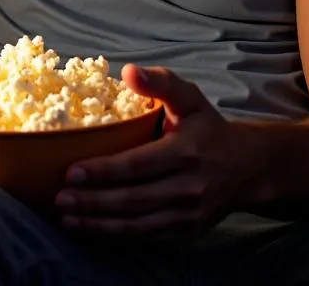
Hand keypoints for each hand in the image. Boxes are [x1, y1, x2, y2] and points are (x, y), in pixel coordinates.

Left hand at [55, 64, 253, 236]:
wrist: (248, 167)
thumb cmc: (208, 127)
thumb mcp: (189, 97)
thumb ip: (160, 82)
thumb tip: (128, 71)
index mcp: (185, 152)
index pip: (138, 165)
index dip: (104, 171)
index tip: (72, 171)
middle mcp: (188, 187)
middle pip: (133, 199)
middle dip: (93, 201)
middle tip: (60, 198)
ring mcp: (188, 215)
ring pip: (138, 225)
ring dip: (99, 224)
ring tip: (67, 218)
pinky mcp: (186, 232)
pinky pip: (147, 237)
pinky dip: (117, 235)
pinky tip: (92, 228)